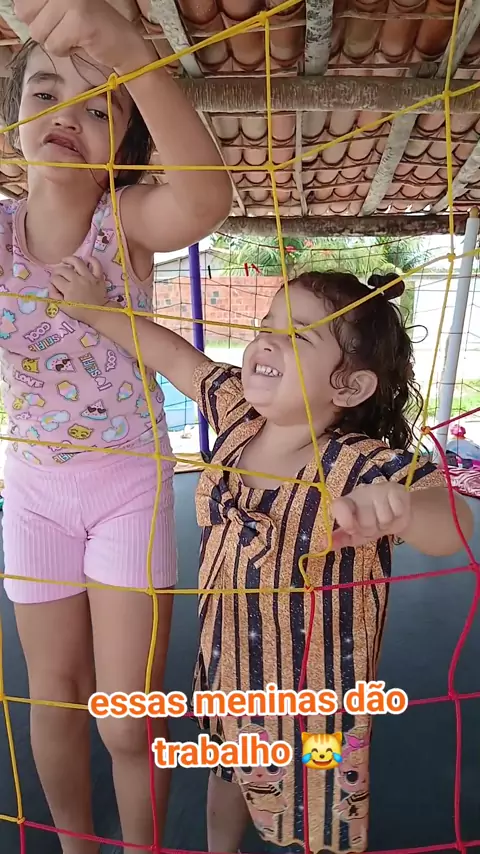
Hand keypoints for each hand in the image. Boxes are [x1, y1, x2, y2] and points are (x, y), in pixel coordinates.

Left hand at [14, 0, 143, 69]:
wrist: (123, 44)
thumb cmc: (88, 28)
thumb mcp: (58, 11)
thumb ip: (37, 8)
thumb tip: (19, 10)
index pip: (22, 4)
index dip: (35, 17)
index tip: (56, 19)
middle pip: (25, 15)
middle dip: (43, 29)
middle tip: (65, 27)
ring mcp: (71, 0)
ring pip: (38, 33)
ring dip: (55, 41)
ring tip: (74, 34)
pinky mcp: (79, 20)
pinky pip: (54, 45)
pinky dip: (66, 50)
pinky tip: (82, 42)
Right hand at [50, 255, 107, 323]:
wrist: (98, 313)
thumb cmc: (80, 311)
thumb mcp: (63, 307)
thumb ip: (54, 296)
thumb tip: (51, 285)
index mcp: (68, 288)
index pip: (55, 278)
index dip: (52, 280)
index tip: (54, 283)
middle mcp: (78, 280)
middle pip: (63, 269)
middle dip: (57, 270)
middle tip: (57, 274)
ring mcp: (89, 277)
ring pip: (77, 262)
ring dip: (69, 259)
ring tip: (65, 260)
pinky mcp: (98, 277)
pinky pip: (96, 264)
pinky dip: (92, 260)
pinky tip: (86, 259)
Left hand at [327, 482, 411, 548]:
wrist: (396, 514)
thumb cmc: (372, 522)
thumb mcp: (355, 534)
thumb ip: (340, 539)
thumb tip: (322, 544)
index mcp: (347, 502)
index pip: (339, 506)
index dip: (345, 520)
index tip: (351, 529)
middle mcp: (361, 493)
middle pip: (365, 521)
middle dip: (371, 530)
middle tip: (373, 525)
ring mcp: (378, 490)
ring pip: (383, 518)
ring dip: (386, 525)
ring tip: (384, 520)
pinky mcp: (395, 490)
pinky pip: (397, 511)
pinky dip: (398, 517)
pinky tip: (395, 512)